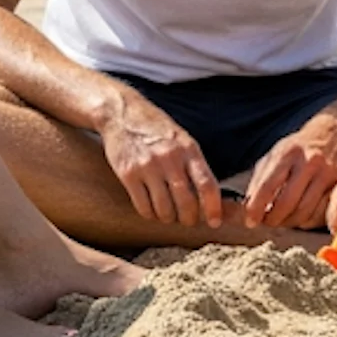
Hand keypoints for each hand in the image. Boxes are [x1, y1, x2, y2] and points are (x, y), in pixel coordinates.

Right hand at [99, 89, 221, 228]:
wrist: (121, 114)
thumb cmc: (155, 129)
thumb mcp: (182, 139)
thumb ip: (194, 165)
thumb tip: (209, 198)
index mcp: (188, 149)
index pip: (207, 185)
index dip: (213, 208)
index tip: (214, 222)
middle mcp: (170, 158)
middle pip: (186, 202)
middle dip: (189, 219)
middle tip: (187, 220)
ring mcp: (148, 166)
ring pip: (164, 209)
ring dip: (168, 218)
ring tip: (167, 215)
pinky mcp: (128, 174)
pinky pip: (143, 206)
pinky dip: (149, 214)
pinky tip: (150, 209)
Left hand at [242, 111, 336, 230]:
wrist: (332, 133)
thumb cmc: (298, 148)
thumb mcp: (275, 155)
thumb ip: (259, 179)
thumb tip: (248, 208)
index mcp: (287, 153)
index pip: (268, 185)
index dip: (256, 207)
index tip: (250, 221)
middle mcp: (308, 162)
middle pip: (287, 203)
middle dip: (274, 219)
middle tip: (267, 222)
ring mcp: (327, 173)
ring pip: (305, 211)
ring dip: (289, 222)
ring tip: (282, 220)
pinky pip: (321, 213)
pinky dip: (307, 221)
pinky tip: (300, 217)